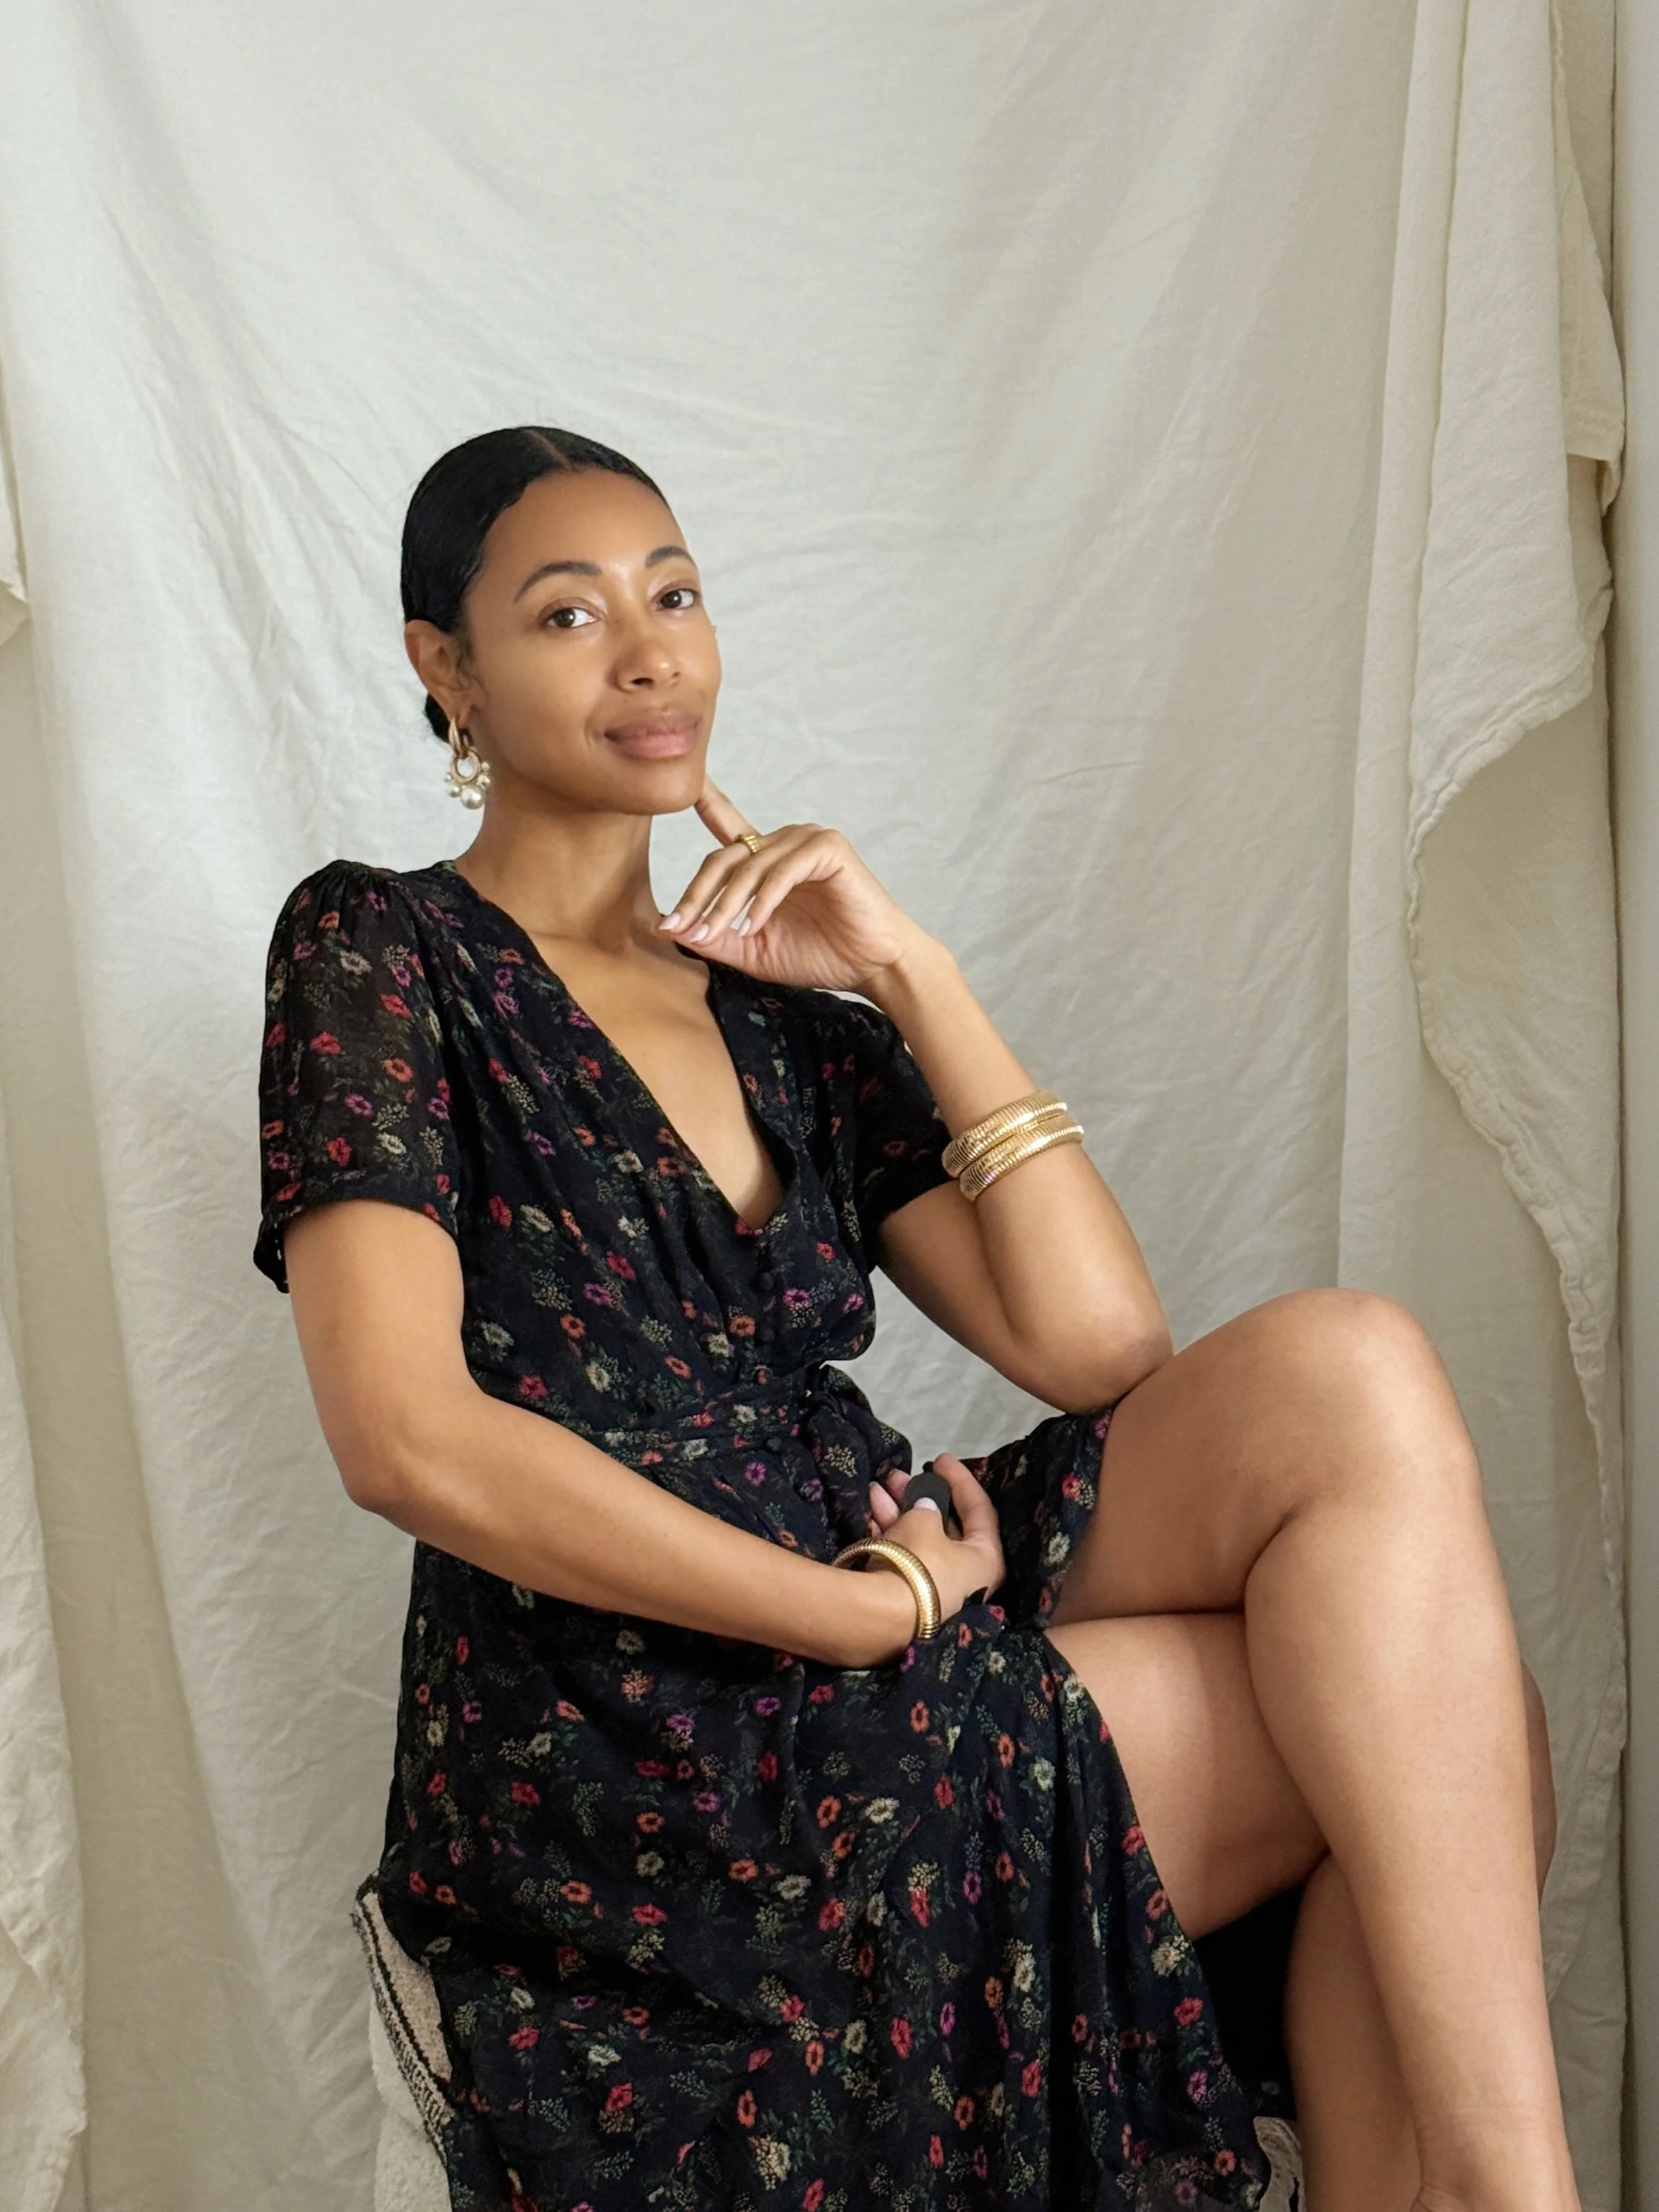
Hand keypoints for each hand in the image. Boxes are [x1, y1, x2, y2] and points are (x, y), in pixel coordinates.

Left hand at [655, 774, 935, 995]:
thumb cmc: (819, 956)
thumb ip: (715, 937)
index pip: (726, 826)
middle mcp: (783, 842)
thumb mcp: (752, 951)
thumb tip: (666, 928)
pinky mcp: (828, 848)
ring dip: (727, 902)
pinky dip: (764, 899)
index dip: (704, 802)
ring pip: (750, 866)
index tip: (681, 783)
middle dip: (697, 894)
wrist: (872, 967)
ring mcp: (807, 841)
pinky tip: (755, 925)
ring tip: (716, 934)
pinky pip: (783, 870)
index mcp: (765, 860)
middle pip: (724, 857)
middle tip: (679, 927)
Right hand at [861, 1453, 1005, 1647]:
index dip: (960, 1479)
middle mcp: (966, 1577)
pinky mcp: (909, 1598)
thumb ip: (927, 1507)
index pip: (980, 1509)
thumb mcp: (924, 1521)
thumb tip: (925, 1508)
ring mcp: (936, 1589)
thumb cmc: (920, 1562)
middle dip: (920, 1495)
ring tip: (879, 1486)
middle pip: (946, 1525)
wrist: (882, 1618)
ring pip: (920, 1539)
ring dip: (899, 1509)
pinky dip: (888, 1532)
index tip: (940, 1459)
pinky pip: (903, 1557)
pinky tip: (870, 1509)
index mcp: (986, 1559)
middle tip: (898, 1475)